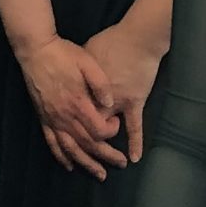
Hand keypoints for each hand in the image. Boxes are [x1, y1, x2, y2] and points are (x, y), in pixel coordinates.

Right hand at [13, 34, 125, 178]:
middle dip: (106, 156)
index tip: (118, 122)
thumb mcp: (87, 62)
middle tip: (121, 164)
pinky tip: (69, 166)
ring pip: (71, 149)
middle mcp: (65, 116)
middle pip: (88, 144)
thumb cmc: (64, 54)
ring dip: (86, 163)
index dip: (112, 131)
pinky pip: (52, 143)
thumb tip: (111, 103)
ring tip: (99, 174)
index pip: (99, 129)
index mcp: (78, 103)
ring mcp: (53, 119)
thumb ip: (100, 83)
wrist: (36, 50)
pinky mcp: (43, 118)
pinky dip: (61, 157)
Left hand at [84, 22, 164, 154]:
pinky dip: (136, 142)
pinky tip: (136, 157)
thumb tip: (70, 81)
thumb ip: (77, 73)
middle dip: (87, 148)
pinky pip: (135, 126)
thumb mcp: (84, 55)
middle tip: (91, 163)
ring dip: (106, 152)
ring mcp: (116, 103)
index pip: (73, 116)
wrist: (136, 38)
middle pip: (86, 130)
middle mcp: (97, 101)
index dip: (72, 127)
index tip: (74, 135)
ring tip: (109, 167)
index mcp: (82, 91)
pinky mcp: (134, 102)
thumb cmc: (108, 42)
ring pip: (106, 133)